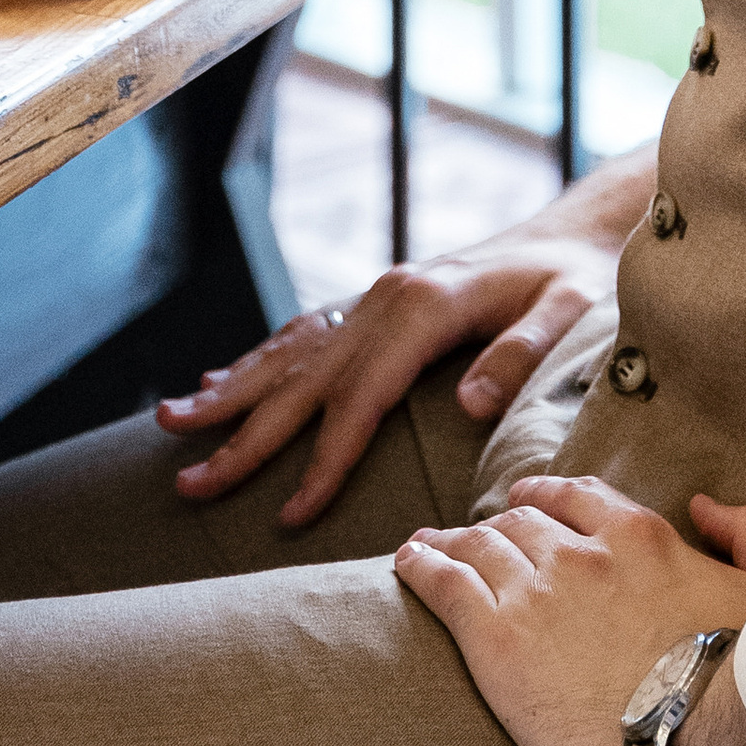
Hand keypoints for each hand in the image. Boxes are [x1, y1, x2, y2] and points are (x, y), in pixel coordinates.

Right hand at [155, 166, 641, 525]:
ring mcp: (376, 296)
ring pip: (288, 353)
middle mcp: (387, 299)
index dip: (324, 462)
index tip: (290, 516)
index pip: (360, 401)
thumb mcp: (569, 312)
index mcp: (426, 308)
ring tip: (169, 423)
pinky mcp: (378, 300)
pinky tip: (217, 381)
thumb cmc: (577, 279)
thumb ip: (523, 355)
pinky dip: (256, 360)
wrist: (576, 228)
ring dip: (229, 392)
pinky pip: (304, 334)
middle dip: (243, 437)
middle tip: (188, 484)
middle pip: (303, 380)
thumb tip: (468, 406)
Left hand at [393, 478, 745, 745]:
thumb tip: (707, 506)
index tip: (530, 505)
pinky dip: (421, 566)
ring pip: (479, 547)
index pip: (579, 499)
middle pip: (522, 522)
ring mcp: (538, 594)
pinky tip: (406, 562)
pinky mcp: (499, 642)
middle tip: (474, 538)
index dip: (548, 499)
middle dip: (498, 526)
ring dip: (452, 542)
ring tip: (429, 547)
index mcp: (644, 539)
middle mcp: (584, 553)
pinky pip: (446, 585)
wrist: (710, 744)